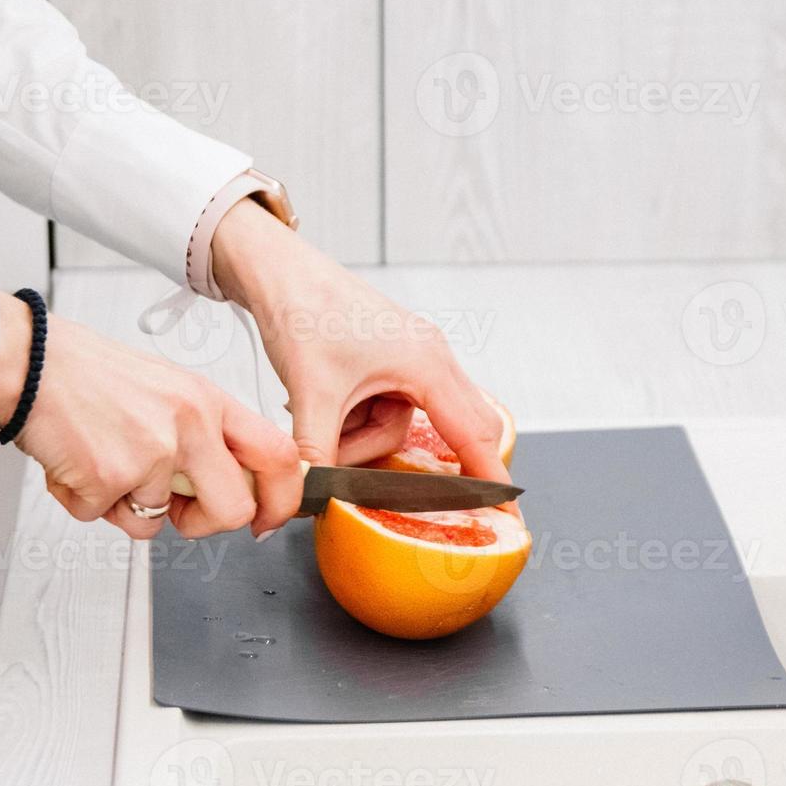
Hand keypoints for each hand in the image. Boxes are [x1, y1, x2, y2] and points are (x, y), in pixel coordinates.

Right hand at [0, 293, 303, 539]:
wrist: (30, 362)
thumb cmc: (92, 375)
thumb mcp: (171, 389)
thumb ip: (205, 433)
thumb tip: (230, 483)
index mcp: (209, 401)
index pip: (278, 455)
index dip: (281, 498)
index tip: (267, 519)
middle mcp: (189, 424)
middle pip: (233, 509)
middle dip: (204, 524)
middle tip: (176, 512)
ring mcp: (151, 452)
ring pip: (155, 521)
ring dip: (124, 506)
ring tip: (102, 461)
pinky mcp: (108, 477)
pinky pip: (104, 518)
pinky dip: (83, 501)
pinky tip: (74, 463)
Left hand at [211, 201, 511, 487]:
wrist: (277, 270)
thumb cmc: (304, 311)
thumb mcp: (311, 395)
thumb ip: (316, 456)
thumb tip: (308, 499)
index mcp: (427, 364)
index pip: (473, 435)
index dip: (490, 479)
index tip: (508, 515)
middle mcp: (431, 359)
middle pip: (455, 430)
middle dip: (425, 464)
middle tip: (417, 498)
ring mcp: (413, 358)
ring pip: (406, 426)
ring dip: (364, 440)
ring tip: (319, 423)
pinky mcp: (392, 360)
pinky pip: (390, 408)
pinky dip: (357, 420)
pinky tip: (323, 407)